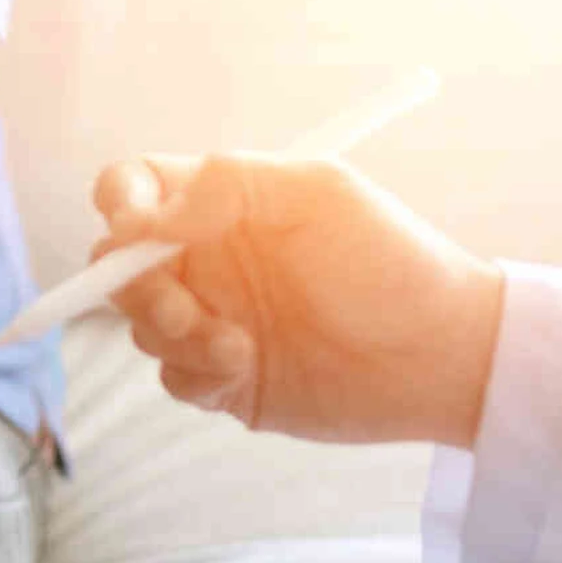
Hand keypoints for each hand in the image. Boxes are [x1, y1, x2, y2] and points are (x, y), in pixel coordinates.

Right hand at [93, 153, 504, 446]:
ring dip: (176, 337)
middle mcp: (208, 258)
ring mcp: (213, 318)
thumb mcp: (318, 193)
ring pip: (141, 325)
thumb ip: (226, 184)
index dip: (119, 203)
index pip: (136, 187)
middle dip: (135, 288)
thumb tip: (147, 218)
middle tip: (185, 311)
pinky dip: (196, 375)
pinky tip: (245, 371)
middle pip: (119, 263)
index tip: (134, 232)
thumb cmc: (392, 262)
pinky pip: (171, 377)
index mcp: (222, 204)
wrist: (442, 357)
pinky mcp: (223, 378)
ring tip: (239, 347)